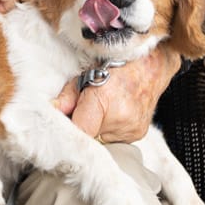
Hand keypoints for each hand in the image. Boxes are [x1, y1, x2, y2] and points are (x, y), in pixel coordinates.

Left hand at [54, 47, 181, 142]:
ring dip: (97, 129)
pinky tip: (114, 113)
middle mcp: (120, 118)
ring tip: (103, 108)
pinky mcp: (138, 134)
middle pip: (89, 138)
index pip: (79, 131)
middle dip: (83, 126)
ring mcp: (131, 129)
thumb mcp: (86, 73)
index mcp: (104, 100)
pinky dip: (110, 129)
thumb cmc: (118, 64)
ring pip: (101, 140)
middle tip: (85, 110)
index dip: (69, 129)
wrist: (151, 64)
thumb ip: (68, 97)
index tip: (66, 123)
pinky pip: (115, 139)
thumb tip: (53, 112)